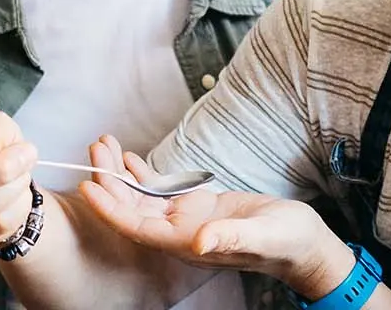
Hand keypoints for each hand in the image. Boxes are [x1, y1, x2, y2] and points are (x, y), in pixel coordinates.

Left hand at [73, 136, 356, 296]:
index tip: (89, 186)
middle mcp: (179, 234)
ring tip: (104, 146)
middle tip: (95, 148)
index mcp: (187, 243)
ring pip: (141, 198)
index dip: (110, 209)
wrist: (301, 242)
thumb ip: (231, 238)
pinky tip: (128, 158)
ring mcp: (186, 220)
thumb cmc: (286, 242)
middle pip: (131, 209)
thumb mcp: (262, 235)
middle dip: (109, 181)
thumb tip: (200, 242)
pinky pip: (159, 192)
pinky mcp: (196, 207)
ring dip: (120, 174)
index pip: (136, 228)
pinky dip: (142, 175)